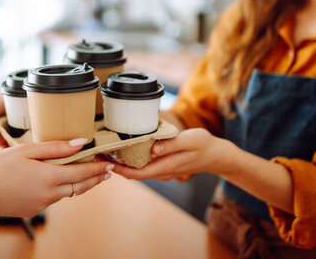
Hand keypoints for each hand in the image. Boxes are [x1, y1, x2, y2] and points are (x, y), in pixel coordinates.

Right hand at [0, 138, 113, 217]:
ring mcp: (41, 204)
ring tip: (88, 174)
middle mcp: (49, 194)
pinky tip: (58, 180)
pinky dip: (61, 189)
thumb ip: (55, 147)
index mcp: (49, 177)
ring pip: (67, 193)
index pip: (83, 172)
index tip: (109, 163)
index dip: (98, 168)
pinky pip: (53, 198)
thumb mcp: (26, 150)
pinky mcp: (33, 209)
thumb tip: (80, 143)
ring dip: (79, 184)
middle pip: (80, 187)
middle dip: (95, 178)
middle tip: (107, 171)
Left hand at [112, 128, 231, 180]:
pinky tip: (125, 151)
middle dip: (115, 166)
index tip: (104, 161)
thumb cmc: (204, 145)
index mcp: (165, 167)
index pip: (136, 173)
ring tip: (107, 152)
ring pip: (138, 170)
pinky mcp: (164, 165)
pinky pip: (144, 166)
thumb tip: (153, 149)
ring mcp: (162, 170)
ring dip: (122, 164)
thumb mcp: (190, 140)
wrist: (216, 155)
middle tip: (98, 155)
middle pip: (133, 173)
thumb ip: (171, 144)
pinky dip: (132, 161)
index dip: (119, 169)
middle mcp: (161, 172)